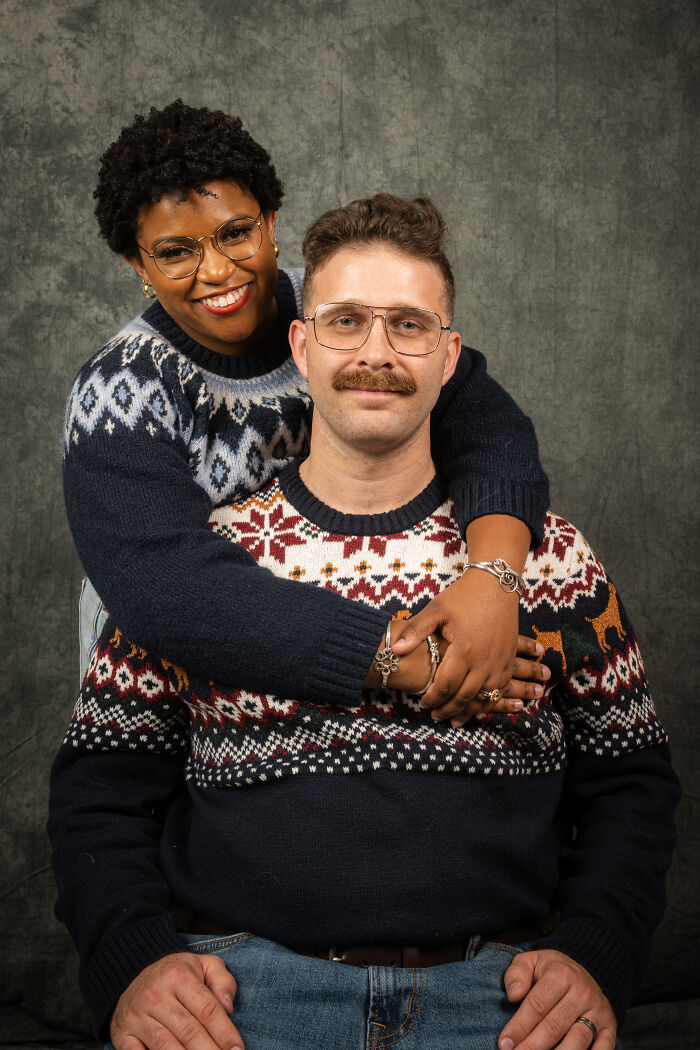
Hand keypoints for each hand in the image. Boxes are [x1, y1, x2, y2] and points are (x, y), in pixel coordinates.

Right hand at [110, 952, 243, 1049]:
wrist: (131, 977)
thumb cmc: (176, 976)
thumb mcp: (202, 965)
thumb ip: (222, 981)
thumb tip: (228, 1007)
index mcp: (178, 976)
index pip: (208, 1010)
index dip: (225, 1033)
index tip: (238, 1049)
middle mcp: (156, 995)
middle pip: (190, 1032)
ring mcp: (137, 1017)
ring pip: (167, 1047)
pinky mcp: (123, 1035)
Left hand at [391, 569, 543, 722]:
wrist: (497, 585)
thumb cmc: (463, 596)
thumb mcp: (436, 609)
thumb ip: (416, 631)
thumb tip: (395, 649)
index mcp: (464, 650)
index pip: (446, 685)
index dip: (433, 698)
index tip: (424, 704)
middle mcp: (484, 661)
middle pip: (465, 697)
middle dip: (449, 710)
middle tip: (436, 717)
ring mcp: (500, 662)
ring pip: (485, 698)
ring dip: (470, 712)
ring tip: (455, 720)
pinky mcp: (508, 660)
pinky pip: (500, 688)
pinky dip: (490, 702)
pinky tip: (480, 708)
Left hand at [498, 949, 616, 1049]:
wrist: (587, 969)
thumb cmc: (551, 971)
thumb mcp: (530, 961)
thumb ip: (516, 974)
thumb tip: (514, 995)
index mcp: (560, 975)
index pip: (536, 1006)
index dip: (519, 1027)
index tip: (504, 1044)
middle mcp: (581, 993)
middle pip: (554, 1027)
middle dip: (532, 1046)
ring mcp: (598, 1011)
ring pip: (577, 1041)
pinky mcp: (610, 1027)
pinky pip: (604, 1048)